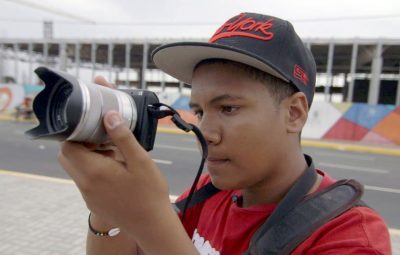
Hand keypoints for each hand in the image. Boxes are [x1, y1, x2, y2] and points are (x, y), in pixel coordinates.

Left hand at [58, 77, 196, 254]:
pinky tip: (115, 170)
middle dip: (79, 143)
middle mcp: (85, 184)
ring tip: (112, 153)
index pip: (67, 147)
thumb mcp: (141, 161)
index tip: (94, 128)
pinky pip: (85, 181)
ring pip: (76, 169)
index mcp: (94, 171)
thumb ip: (123, 137)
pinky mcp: (94, 202)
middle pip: (67, 157)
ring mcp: (88, 196)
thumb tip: (109, 116)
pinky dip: (93, 170)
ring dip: (87, 156)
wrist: (152, 225)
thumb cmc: (149, 193)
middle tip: (102, 138)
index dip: (76, 133)